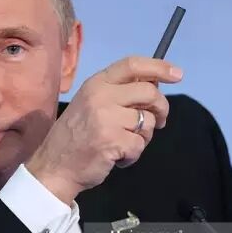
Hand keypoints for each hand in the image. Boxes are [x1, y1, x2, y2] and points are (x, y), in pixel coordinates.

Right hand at [26, 57, 182, 204]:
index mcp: (96, 84)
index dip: (159, 67)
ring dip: (142, 138)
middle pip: (149, 92)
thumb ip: (116, 94)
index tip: (177, 74)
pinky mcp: (113, 141)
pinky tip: (117, 158)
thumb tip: (154, 87)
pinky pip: (140, 145)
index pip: (132, 65)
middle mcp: (101, 96)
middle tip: (160, 121)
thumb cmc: (74, 137)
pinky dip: (132, 156)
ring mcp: (106, 118)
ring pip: (148, 122)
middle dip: (161, 109)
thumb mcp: (89, 104)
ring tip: (123, 144)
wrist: (54, 167)